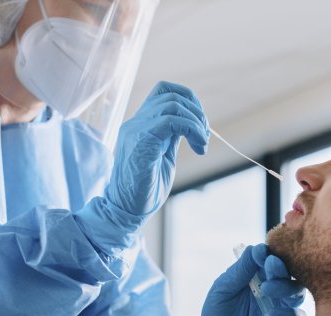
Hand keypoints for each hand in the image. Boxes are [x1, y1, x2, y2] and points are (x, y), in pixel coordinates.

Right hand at [105, 81, 208, 226]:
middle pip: (170, 93)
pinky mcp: (140, 142)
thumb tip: (192, 123)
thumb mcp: (164, 155)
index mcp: (141, 124)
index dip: (188, 99)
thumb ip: (173, 136)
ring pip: (172, 104)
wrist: (126, 210)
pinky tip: (199, 147)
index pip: (164, 91)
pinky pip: (169, 121)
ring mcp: (135, 131)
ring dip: (196, 122)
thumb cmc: (145, 189)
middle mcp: (135, 122)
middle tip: (204, 138)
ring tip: (202, 144)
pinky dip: (191, 130)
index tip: (200, 124)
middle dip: (196, 112)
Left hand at [187, 244, 306, 315]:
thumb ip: (239, 271)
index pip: (273, 258)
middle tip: (271, 267)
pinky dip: (290, 314)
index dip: (270, 254)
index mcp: (260, 275)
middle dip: (282, 269)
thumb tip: (257, 249)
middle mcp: (276, 289)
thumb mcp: (222, 289)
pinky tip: (273, 314)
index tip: (262, 254)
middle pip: (290, 273)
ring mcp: (283, 309)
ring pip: (298, 293)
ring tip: (268, 290)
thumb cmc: (217, 315)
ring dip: (286, 288)